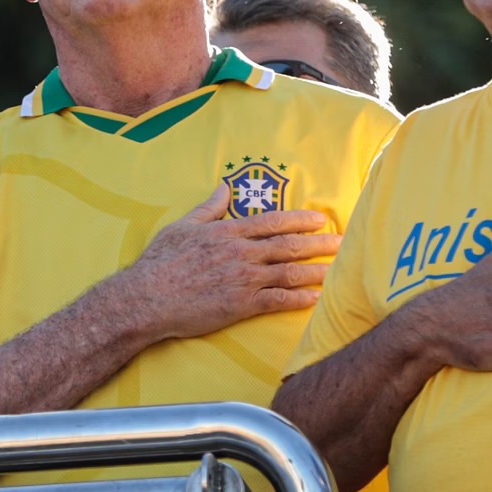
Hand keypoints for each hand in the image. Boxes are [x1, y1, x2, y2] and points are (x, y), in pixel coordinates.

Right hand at [121, 183, 337, 340]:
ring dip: (316, 271)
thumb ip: (209, 208)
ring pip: (289, 272)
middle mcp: (242, 253)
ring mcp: (243, 279)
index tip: (321, 219)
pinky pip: (276, 301)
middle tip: (344, 242)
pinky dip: (298, 299)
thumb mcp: (183, 225)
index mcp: (229, 232)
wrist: (147, 298)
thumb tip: (223, 186)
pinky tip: (315, 299)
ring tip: (337, 270)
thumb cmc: (161, 261)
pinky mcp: (240, 305)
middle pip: (289, 246)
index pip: (273, 222)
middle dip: (319, 243)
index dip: (300, 220)